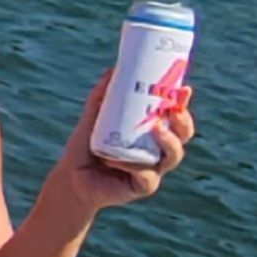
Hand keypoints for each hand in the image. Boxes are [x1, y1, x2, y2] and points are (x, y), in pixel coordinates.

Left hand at [58, 73, 194, 213]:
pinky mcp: (142, 187)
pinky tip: (118, 161)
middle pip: (182, 136)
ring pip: (173, 156)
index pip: (175, 116)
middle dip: (183, 122)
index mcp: (153, 131)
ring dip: (169, 142)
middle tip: (173, 110)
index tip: (184, 89)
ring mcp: (153, 169)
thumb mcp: (94, 117)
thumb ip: (102, 95)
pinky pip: (147, 177)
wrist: (72, 176)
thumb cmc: (87, 145)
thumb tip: (113, 69)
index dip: (183, 103)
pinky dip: (134, 167)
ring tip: (156, 130)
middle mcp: (158, 150)